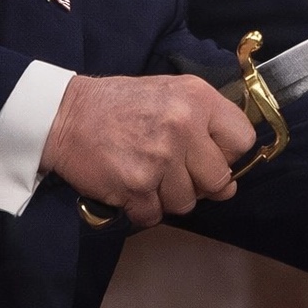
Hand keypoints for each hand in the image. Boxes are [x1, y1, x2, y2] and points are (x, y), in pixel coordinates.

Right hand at [40, 74, 257, 226]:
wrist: (64, 115)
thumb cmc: (121, 104)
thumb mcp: (171, 92)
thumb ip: (205, 120)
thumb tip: (232, 165)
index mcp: (198, 99)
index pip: (243, 140)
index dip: (229, 154)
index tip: (212, 156)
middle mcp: (183, 127)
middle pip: (219, 180)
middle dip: (201, 183)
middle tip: (178, 172)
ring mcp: (160, 159)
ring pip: (187, 202)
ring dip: (169, 197)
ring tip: (150, 176)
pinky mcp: (135, 186)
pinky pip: (155, 215)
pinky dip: (143, 209)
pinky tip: (131, 188)